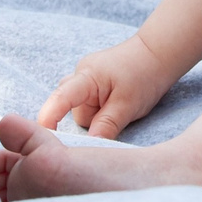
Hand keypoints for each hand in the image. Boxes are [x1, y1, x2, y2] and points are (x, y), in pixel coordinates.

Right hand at [35, 33, 181, 140]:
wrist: (157, 53)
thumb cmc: (145, 75)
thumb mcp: (128, 106)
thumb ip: (106, 126)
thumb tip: (88, 147)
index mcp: (86, 77)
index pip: (61, 98)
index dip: (50, 118)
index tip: (44, 136)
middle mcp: (79, 75)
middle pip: (74, 112)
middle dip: (92, 122)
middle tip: (117, 116)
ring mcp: (84, 78)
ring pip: (82, 111)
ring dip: (97, 116)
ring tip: (119, 108)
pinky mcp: (90, 83)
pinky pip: (87, 105)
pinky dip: (99, 110)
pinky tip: (114, 104)